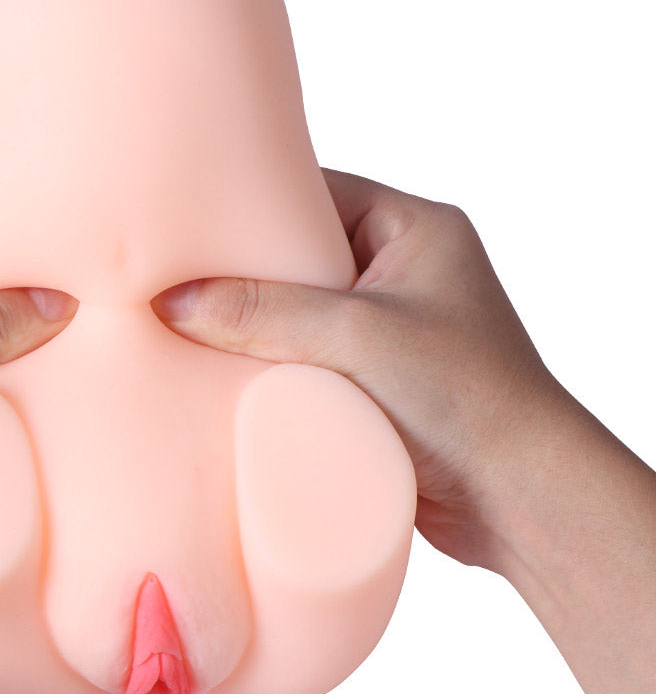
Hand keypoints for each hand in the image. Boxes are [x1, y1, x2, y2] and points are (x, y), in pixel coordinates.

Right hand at [153, 168, 577, 574]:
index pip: (317, 192)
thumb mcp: (358, 337)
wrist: (521, 500)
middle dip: (245, 273)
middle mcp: (404, 272)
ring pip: (300, 313)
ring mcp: (391, 331)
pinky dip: (275, 367)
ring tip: (190, 330)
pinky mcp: (379, 383)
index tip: (187, 221)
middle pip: (301, 256)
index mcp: (414, 229)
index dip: (253, 204)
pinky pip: (309, 359)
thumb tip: (172, 301)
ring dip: (256, 328)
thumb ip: (264, 312)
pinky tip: (229, 379)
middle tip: (176, 279)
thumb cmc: (466, 399)